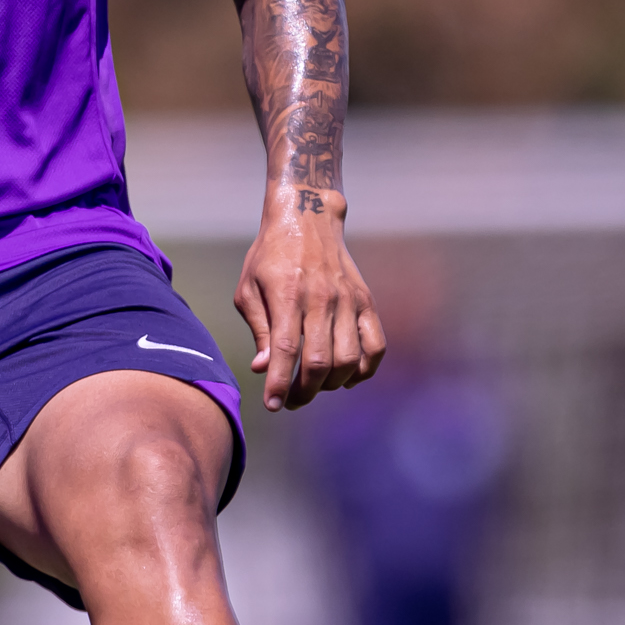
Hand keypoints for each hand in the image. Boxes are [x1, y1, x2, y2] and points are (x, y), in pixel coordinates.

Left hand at [234, 194, 384, 409]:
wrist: (308, 217)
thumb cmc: (270, 256)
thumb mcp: (249, 288)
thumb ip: (260, 330)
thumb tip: (264, 368)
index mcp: (287, 293)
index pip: (287, 350)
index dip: (280, 383)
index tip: (273, 406)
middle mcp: (321, 298)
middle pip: (319, 361)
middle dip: (304, 391)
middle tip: (291, 401)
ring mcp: (348, 299)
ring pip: (348, 359)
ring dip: (331, 384)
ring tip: (315, 386)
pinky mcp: (366, 301)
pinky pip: (376, 346)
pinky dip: (364, 370)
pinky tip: (347, 377)